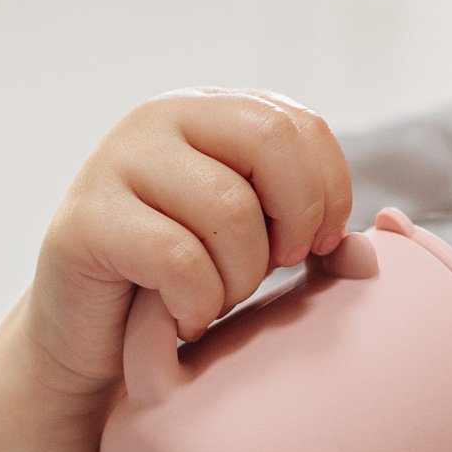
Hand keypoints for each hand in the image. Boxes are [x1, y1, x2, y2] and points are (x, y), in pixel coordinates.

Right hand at [25, 89, 353, 397]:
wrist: (95, 339)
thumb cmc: (186, 286)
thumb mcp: (261, 250)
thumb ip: (315, 239)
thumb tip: (367, 255)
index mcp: (210, 112)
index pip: (301, 124)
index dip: (330, 191)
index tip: (317, 246)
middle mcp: (160, 119)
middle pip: (272, 143)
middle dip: (295, 220)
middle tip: (277, 268)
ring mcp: (116, 163)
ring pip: (229, 211)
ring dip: (240, 277)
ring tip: (214, 297)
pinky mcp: (85, 221)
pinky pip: (179, 260)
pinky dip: (197, 304)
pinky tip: (182, 317)